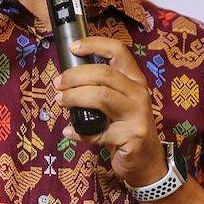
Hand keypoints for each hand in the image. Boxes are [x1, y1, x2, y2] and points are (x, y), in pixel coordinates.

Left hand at [55, 37, 166, 186]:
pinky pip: (98, 132)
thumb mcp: (117, 103)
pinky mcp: (131, 136)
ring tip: (60, 101)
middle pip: (104, 73)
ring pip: (101, 97)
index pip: (118, 51)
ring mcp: (137, 114)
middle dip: (75, 76)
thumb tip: (64, 81)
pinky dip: (79, 132)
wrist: (145, 159)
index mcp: (134, 79)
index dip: (95, 44)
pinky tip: (70, 132)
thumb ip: (99, 90)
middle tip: (58, 84)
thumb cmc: (125, 126)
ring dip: (75, 97)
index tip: (73, 47)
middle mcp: (139, 93)